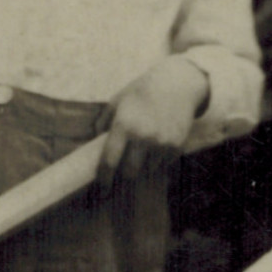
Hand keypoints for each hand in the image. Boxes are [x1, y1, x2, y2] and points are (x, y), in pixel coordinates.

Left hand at [101, 56, 210, 177]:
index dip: (104, 178)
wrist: (176, 84)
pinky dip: (157, 161)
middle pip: (130, 172)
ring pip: (148, 170)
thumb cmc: (141, 92)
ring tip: (142, 154)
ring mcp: (161, 143)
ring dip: (143, 167)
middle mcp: (143, 137)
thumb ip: (103, 123)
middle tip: (123, 172)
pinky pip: (163, 164)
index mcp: (123, 126)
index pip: (109, 161)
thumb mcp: (117, 102)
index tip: (102, 188)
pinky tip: (156, 147)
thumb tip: (95, 144)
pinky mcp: (176, 146)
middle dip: (125, 174)